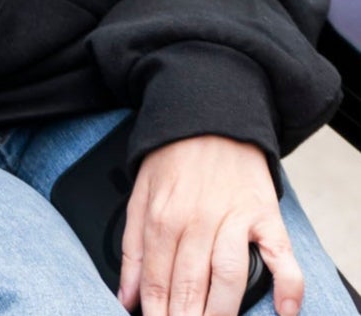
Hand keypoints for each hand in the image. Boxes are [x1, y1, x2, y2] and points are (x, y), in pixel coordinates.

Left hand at [119, 136, 302, 315]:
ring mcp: (234, 219)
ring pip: (228, 277)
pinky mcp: (265, 215)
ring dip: (221, 313)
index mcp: (163, 216)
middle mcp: (197, 220)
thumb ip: (132, 247)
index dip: (156, 312)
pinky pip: (281, 257)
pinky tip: (283, 311)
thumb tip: (125, 296)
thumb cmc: (172, 158)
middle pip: (189, 284)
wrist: (209, 116)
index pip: (156, 279)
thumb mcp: (139, 194)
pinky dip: (287, 286)